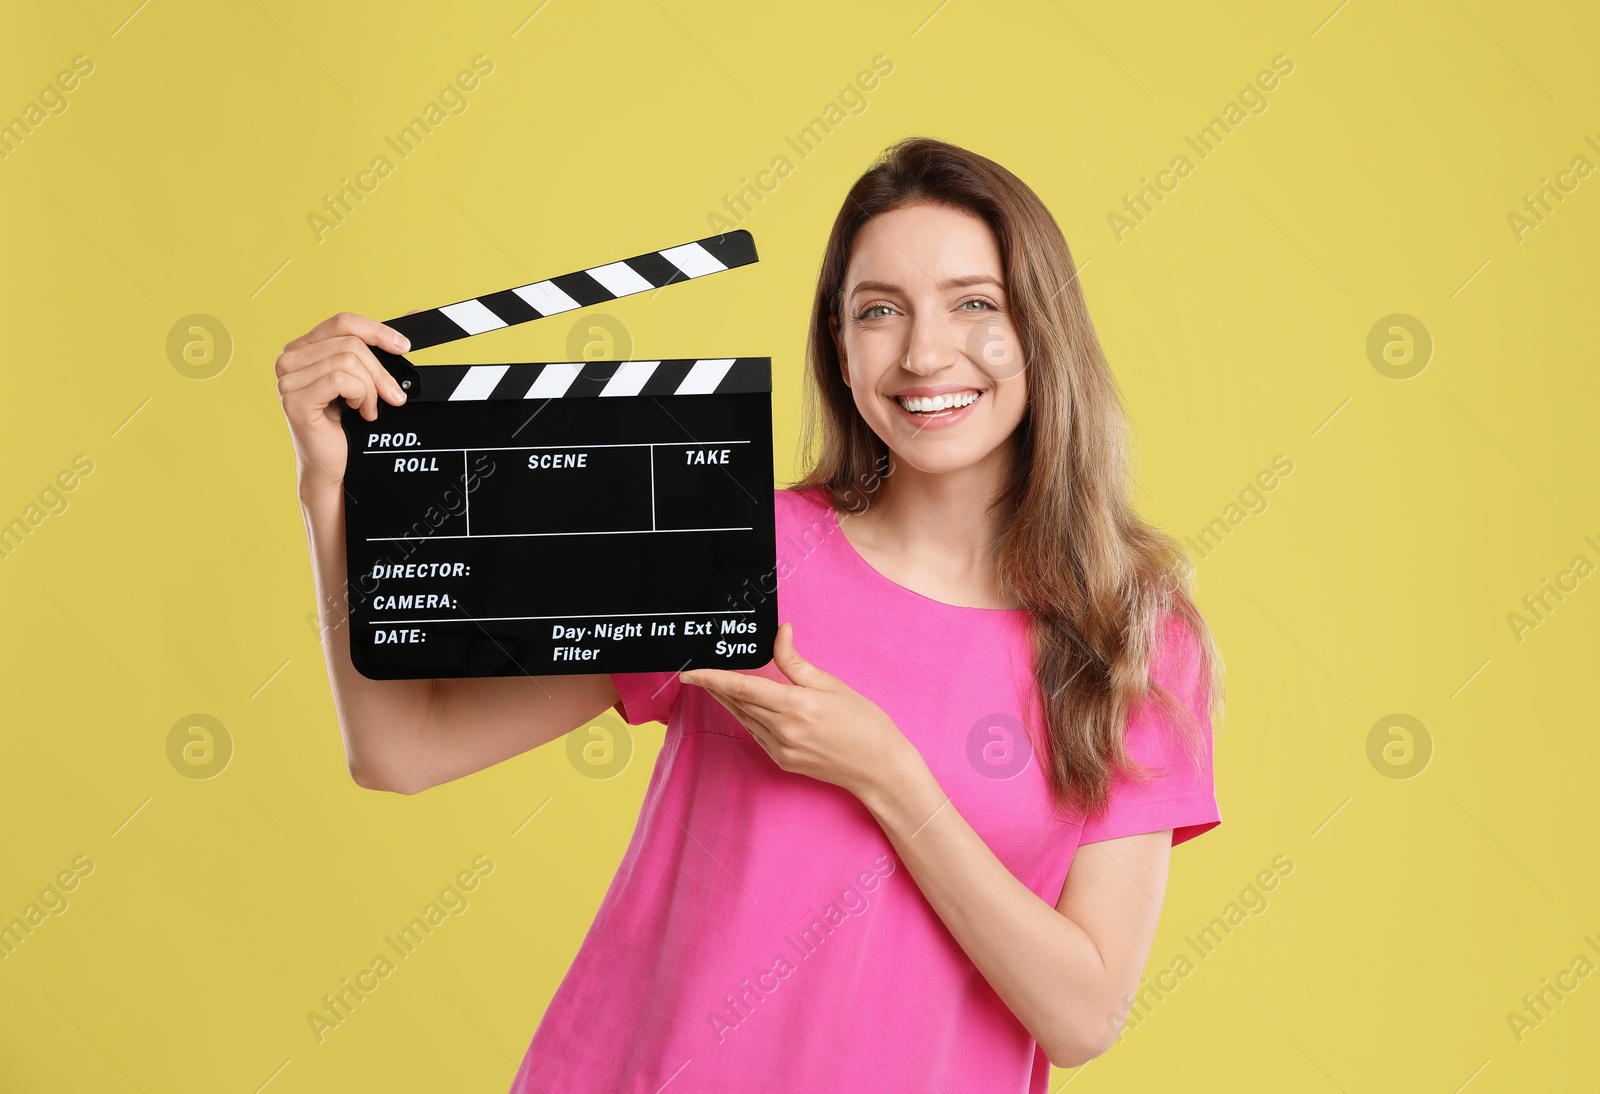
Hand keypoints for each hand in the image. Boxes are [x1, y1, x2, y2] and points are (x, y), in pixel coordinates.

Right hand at [274, 312, 411, 493]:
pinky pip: (341, 380)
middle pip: (350, 342)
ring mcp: (288, 379)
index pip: (343, 322)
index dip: (377, 331)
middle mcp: (290, 359)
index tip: (403, 347)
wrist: (334, 466)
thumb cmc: (347, 426)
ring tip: (369, 408)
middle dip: (380, 370)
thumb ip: (378, 348)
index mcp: (303, 348)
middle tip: (390, 396)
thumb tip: (414, 314)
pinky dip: (361, 396)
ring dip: (370, 388)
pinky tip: (360, 412)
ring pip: (348, 360)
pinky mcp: (295, 399)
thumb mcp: (364, 380)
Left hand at [679, 622, 913, 801]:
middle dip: (716, 687)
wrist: (879, 767)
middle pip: (737, 704)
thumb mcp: (831, 685)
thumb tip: (780, 633)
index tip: (689, 671)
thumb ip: (796, 661)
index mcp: (795, 706)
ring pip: (745, 719)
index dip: (711, 679)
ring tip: (715, 685)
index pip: (741, 688)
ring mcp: (781, 749)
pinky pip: (757, 734)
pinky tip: (747, 708)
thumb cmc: (863, 722)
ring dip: (729, 702)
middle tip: (697, 671)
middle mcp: (782, 731)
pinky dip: (749, 718)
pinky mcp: (783, 761)